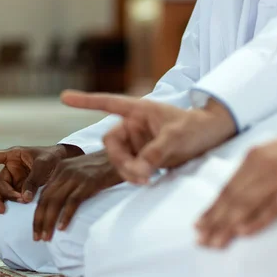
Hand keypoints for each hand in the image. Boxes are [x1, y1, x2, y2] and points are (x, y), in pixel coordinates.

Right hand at [0, 144, 83, 215]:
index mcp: (13, 155)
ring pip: (3, 193)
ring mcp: (15, 180)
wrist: (66, 165)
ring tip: (4, 211)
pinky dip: (5, 206)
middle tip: (13, 202)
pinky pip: (9, 198)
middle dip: (3, 194)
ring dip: (4, 201)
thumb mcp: (44, 166)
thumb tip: (23, 199)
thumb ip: (33, 180)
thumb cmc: (54, 159)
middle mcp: (11, 168)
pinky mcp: (20, 189)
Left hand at [33, 151, 122, 241]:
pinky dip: (65, 216)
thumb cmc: (105, 167)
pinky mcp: (89, 181)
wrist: (123, 155)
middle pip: (45, 199)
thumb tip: (60, 205)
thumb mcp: (81, 171)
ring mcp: (76, 176)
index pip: (43, 194)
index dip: (37, 214)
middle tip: (37, 238)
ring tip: (46, 237)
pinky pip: (73, 201)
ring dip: (49, 222)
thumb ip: (69, 184)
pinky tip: (62, 228)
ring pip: (55, 202)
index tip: (36, 230)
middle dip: (39, 220)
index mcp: (60, 169)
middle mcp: (64, 171)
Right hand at [61, 91, 236, 183]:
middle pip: (111, 144)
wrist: (212, 139)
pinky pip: (128, 167)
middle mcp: (133, 125)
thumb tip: (139, 173)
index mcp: (139, 110)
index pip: (108, 103)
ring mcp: (136, 141)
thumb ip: (155, 154)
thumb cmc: (196, 129)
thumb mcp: (177, 139)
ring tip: (148, 179)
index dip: (85, 101)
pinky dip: (134, 175)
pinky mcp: (141, 156)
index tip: (64, 97)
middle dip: (121, 160)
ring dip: (128, 171)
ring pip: (119, 159)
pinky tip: (148, 179)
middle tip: (139, 175)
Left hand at [196, 133, 276, 248]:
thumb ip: (251, 172)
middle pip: (233, 199)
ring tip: (215, 241)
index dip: (211, 209)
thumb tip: (230, 195)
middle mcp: (261, 167)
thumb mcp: (270, 153)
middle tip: (201, 240)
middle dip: (215, 221)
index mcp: (252, 157)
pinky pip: (273, 208)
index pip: (226, 188)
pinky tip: (243, 232)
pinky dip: (257, 220)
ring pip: (247, 205)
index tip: (198, 225)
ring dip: (229, 226)